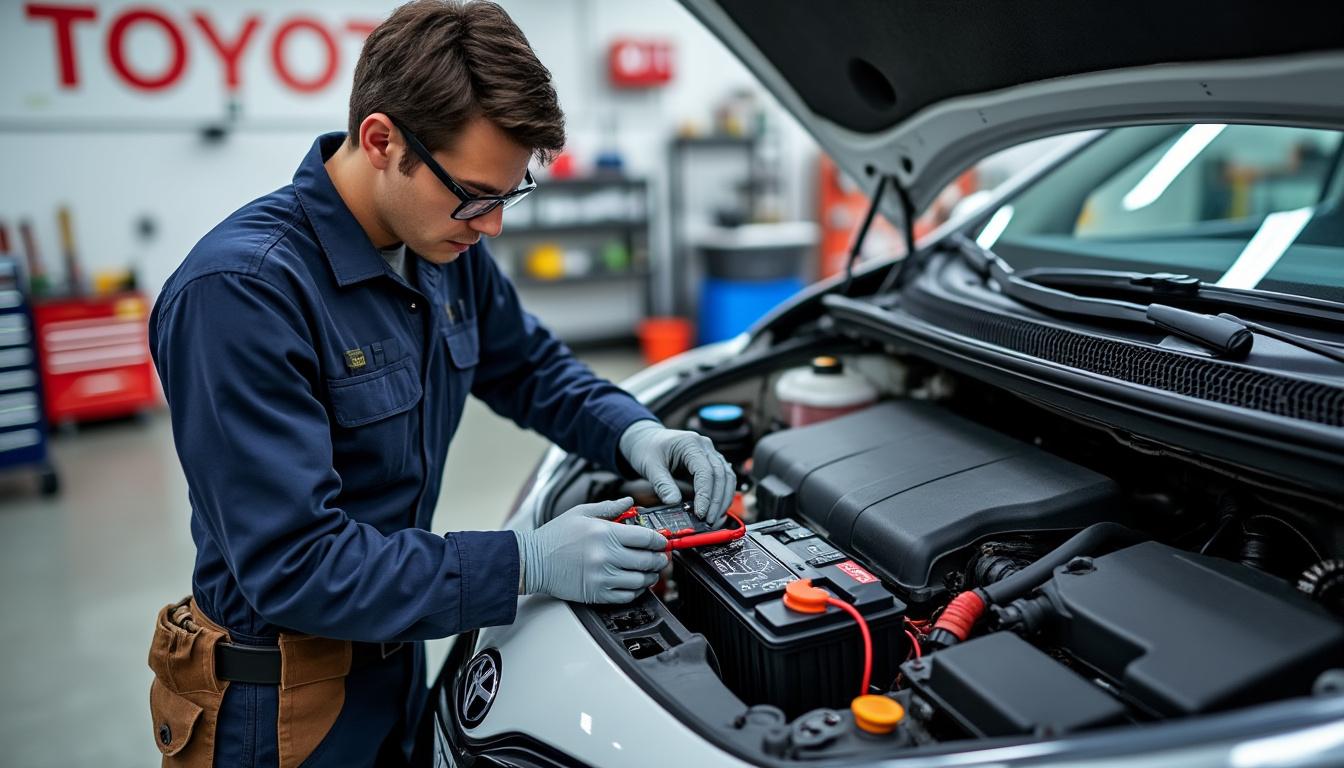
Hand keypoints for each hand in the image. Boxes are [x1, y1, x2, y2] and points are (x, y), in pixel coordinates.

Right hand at [515, 497, 667, 603]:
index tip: (662, 541)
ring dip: (651, 576)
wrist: (532, 561)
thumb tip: (630, 501)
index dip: (660, 540)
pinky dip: (637, 590)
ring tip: (650, 571)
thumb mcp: (581, 512)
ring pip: (641, 580)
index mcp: (605, 533)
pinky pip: (627, 596)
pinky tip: (635, 583)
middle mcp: (606, 556)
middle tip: (661, 557)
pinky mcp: (597, 593)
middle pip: (648, 560)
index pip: (646, 538)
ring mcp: (602, 577)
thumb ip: (609, 508)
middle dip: (659, 559)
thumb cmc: (555, 536)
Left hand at [619, 420, 734, 525]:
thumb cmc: (647, 449)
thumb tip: (673, 503)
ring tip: (714, 519)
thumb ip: (662, 484)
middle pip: (721, 475)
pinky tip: (716, 510)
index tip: (701, 513)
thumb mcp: (650, 466)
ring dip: (723, 500)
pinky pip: (723, 479)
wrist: (646, 439)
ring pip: (727, 477)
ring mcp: (710, 453)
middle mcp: (705, 446)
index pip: (706, 471)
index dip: (706, 494)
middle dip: (717, 501)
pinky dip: (722, 495)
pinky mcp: (710, 463)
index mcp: (690, 443)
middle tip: (710, 521)